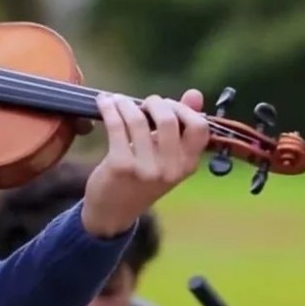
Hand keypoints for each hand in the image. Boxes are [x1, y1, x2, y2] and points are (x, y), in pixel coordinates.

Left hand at [81, 89, 210, 237]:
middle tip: (143, 104)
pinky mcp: (120, 165)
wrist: (113, 212)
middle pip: (169, 118)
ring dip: (125, 103)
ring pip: (138, 119)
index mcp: (187, 164)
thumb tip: (195, 93)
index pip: (200, 128)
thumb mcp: (166, 157)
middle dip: (154, 102)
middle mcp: (170, 168)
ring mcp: (145, 168)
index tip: (168, 105)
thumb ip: (181, 126)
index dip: (184, 109)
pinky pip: (116, 126)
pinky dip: (109, 108)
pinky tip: (104, 103)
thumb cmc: (142, 179)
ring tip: (117, 101)